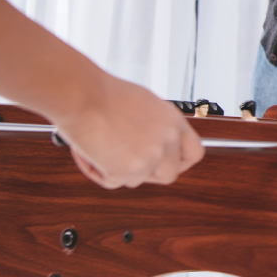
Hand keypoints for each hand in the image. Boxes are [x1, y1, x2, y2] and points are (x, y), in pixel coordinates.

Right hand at [55, 75, 203, 188]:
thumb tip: (153, 142)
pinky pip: (113, 182)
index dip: (179, 161)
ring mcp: (149, 158)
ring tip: (101, 146)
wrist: (82, 96)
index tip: (166, 162)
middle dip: (148, 173)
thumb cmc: (105, 94)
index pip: (194, 153)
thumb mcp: (145, 105)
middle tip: (127, 163)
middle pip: (169, 174)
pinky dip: (98, 171)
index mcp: (174, 122)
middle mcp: (166, 141)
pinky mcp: (126, 171)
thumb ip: (156, 127)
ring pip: (137, 180)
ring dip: (118, 169)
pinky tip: (89, 152)